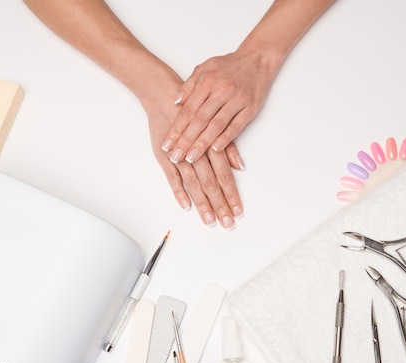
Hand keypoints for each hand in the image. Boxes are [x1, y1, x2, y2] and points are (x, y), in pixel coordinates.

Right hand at [146, 97, 243, 229]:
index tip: (238, 211)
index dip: (232, 195)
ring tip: (209, 220)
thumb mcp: (215, 125)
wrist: (164, 96)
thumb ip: (228, 147)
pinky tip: (186, 206)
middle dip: (220, 205)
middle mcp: (197, 152)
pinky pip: (172, 177)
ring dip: (202, 204)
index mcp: (211, 146)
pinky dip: (179, 192)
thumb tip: (241, 166)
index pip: (225, 176)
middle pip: (211, 184)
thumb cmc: (193, 111)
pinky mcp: (164, 157)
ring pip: (194, 184)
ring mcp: (179, 156)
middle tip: (227, 224)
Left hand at [160, 49, 275, 164]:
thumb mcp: (204, 68)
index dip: (176, 128)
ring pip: (216, 125)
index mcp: (207, 81)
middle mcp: (221, 90)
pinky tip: (215, 150)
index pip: (188, 110)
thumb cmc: (229, 65)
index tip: (167, 144)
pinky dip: (226, 138)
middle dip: (186, 140)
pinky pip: (236, 126)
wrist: (257, 58)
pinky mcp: (250, 108)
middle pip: (200, 120)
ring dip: (203, 143)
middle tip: (175, 156)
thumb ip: (189, 85)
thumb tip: (175, 102)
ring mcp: (237, 100)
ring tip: (191, 158)